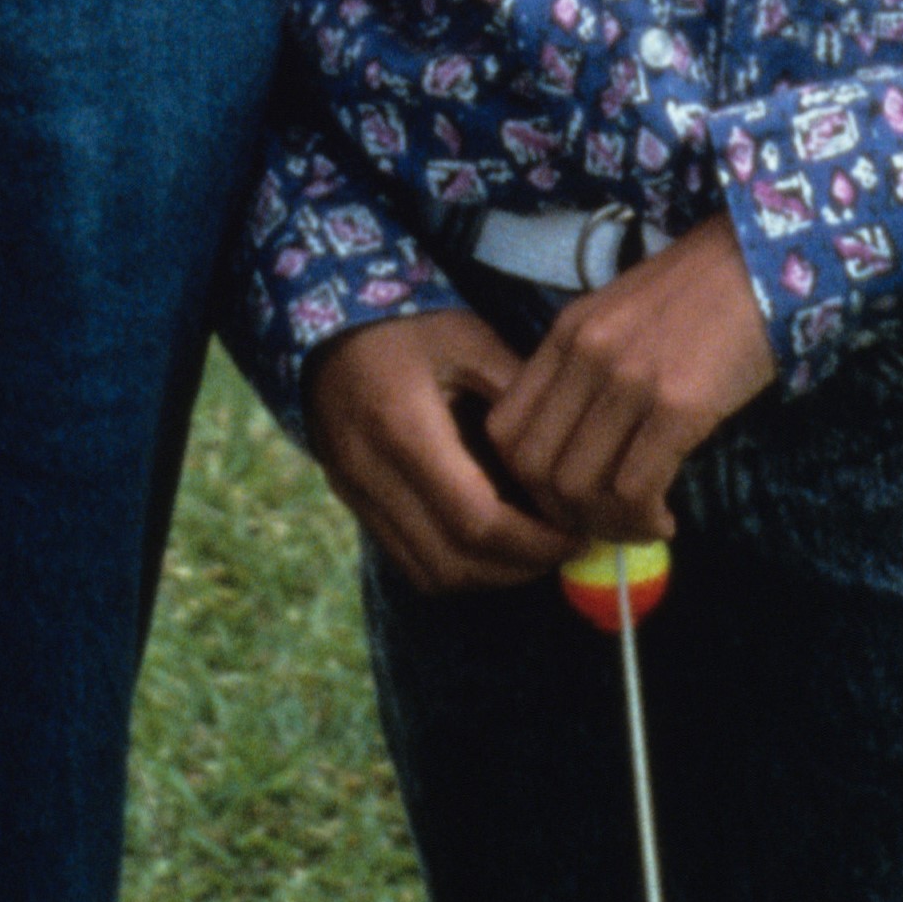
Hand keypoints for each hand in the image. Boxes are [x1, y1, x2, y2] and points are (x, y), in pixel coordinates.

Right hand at [306, 308, 575, 595]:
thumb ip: (518, 393)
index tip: (575, 532)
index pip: (476, 521)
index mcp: (405, 428)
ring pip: (429, 575)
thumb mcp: (469, 339)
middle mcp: (373, 474)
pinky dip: (454, 567)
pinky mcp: (353, 504)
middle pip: (453, 563)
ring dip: (487, 576)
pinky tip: (488, 541)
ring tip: (531, 548)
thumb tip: (571, 453)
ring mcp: (357, 495)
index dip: (534, 542)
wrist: (327, 326)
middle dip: (518, 568)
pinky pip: (408, 562)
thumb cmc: (409, 325)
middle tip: (563, 546)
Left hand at [480, 216, 780, 540]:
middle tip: (603, 521)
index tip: (565, 499)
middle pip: (534, 469)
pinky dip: (643, 520)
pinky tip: (666, 519)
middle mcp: (585, 355)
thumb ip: (586, 371)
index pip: (504, 429)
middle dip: (563, 514)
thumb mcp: (618, 318)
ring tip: (639, 522)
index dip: (525, 482)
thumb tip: (575, 452)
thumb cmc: (697, 293)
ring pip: (579, 487)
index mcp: (564, 334)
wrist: (760, 260)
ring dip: (607, 524)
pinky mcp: (678, 404)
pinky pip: (635, 488)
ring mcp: (628, 378)